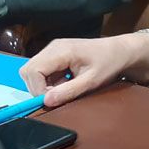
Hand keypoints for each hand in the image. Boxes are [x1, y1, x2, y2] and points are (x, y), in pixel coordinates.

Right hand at [19, 34, 148, 107]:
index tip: (53, 99)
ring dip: (45, 85)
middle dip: (38, 88)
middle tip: (58, 96)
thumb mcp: (91, 81)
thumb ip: (68, 91)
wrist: (120, 51)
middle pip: (28, 70)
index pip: (33, 71)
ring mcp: (53, 49)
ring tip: (66, 88)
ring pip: (33, 71)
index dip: (38, 89)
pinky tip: (66, 82)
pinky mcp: (55, 54)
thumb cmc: (109, 63)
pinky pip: (42, 70)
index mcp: (61, 50)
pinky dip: (50, 81)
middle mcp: (53, 47)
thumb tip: (47, 101)